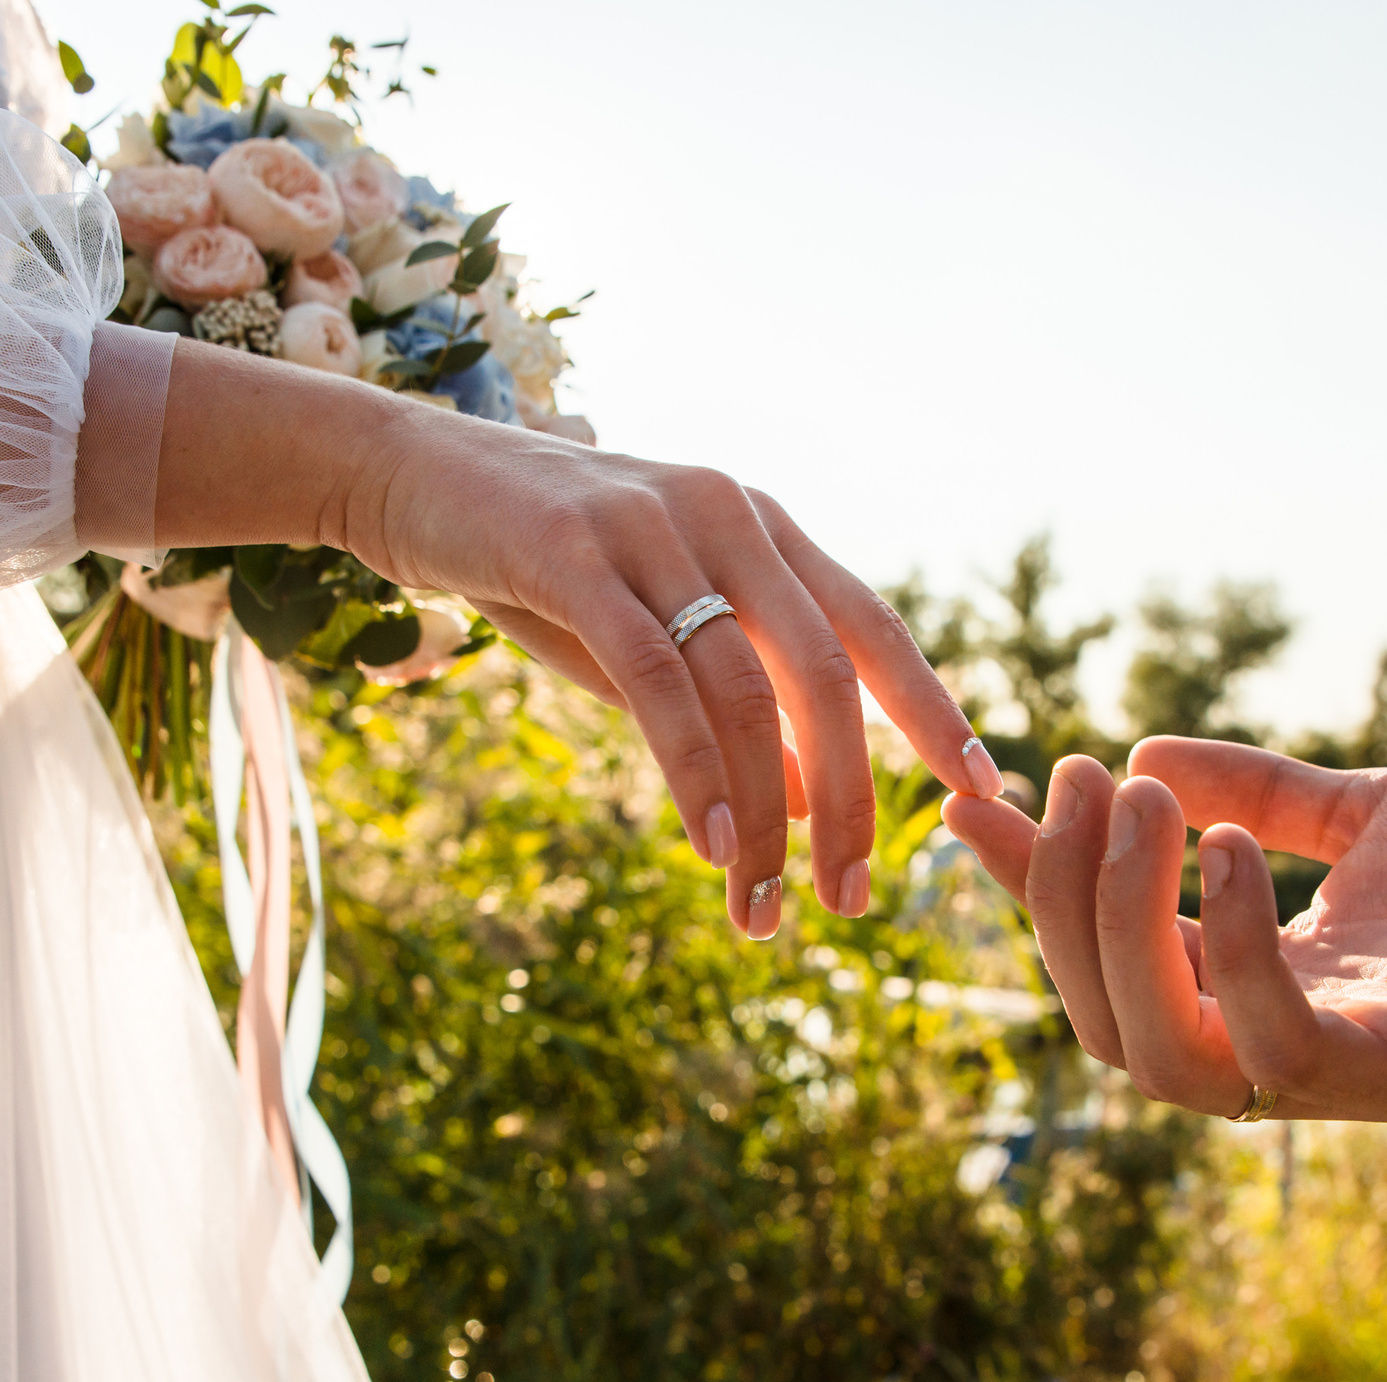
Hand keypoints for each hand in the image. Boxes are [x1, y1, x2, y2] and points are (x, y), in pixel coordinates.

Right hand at [154, 343, 1001, 937]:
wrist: (407, 476)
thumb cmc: (538, 565)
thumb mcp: (652, 633)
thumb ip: (731, 700)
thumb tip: (815, 798)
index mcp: (760, 529)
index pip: (873, 625)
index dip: (931, 708)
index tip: (978, 791)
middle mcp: (726, 516)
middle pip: (827, 671)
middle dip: (854, 796)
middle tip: (850, 899)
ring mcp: (653, 526)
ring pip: (745, 687)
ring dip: (769, 810)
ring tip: (767, 901)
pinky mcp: (573, 553)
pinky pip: (656, 678)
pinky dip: (696, 768)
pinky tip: (715, 842)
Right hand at [940, 737, 1386, 1120]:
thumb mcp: (1352, 813)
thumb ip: (1254, 793)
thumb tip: (1140, 758)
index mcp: (1252, 999)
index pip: (1103, 961)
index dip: (1030, 891)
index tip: (968, 805)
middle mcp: (1277, 1054)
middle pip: (1107, 1024)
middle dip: (1068, 905)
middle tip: (1080, 783)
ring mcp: (1336, 1078)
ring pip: (1163, 1057)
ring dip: (1126, 929)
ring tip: (1141, 810)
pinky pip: (1278, 1045)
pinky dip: (1236, 950)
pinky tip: (1228, 852)